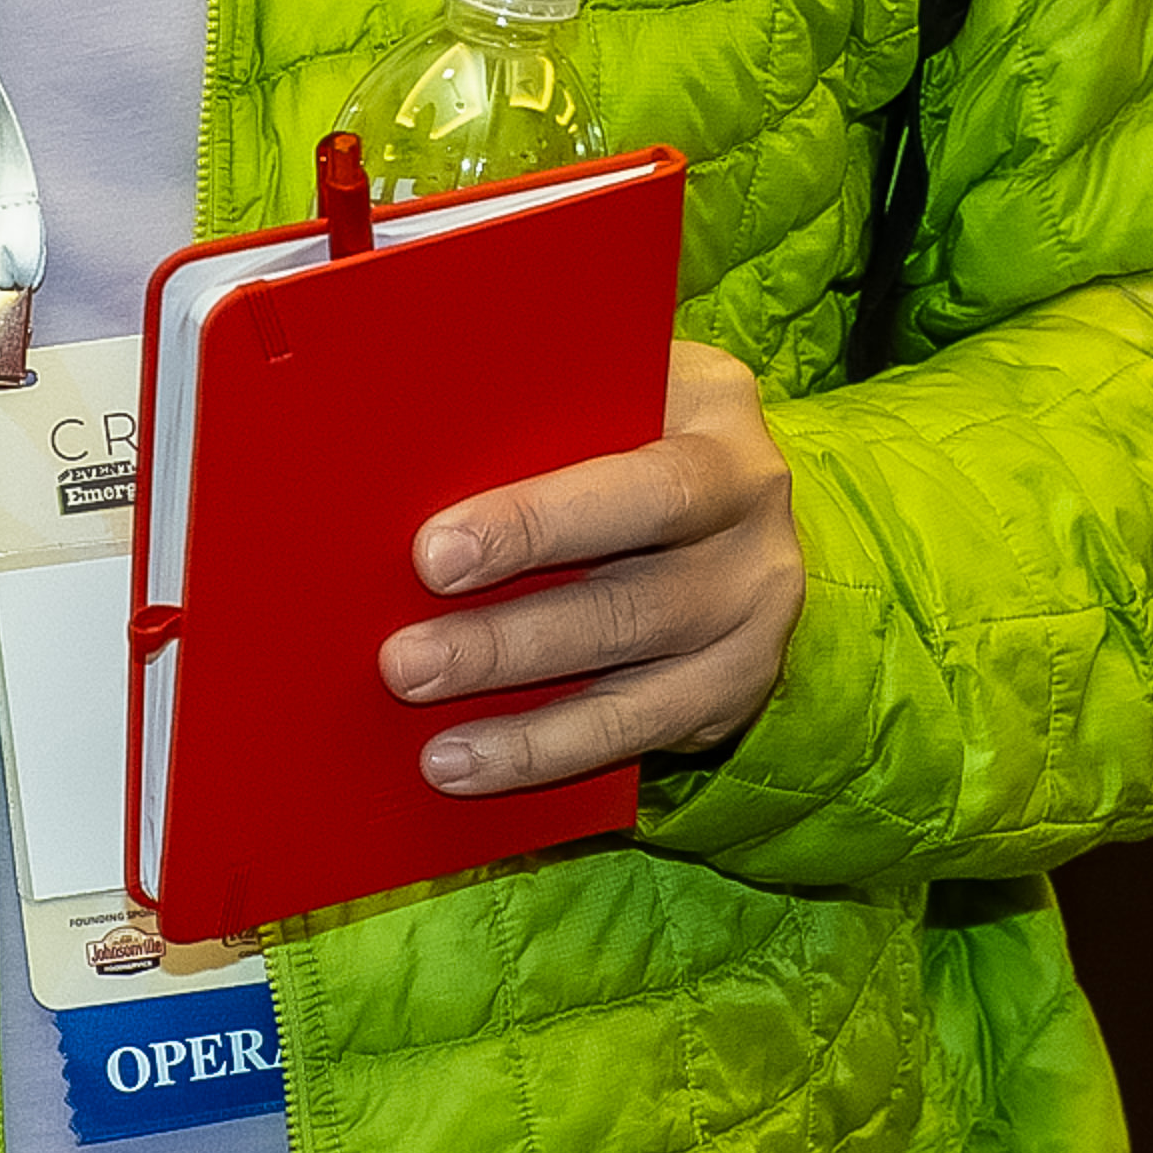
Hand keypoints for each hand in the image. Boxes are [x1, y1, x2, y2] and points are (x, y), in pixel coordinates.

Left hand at [382, 339, 803, 796]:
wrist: (716, 492)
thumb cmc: (612, 420)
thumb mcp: (597, 386)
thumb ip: (529, 411)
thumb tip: (398, 448)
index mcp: (716, 416)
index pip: (637, 485)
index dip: (534, 523)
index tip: (431, 555)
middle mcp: (752, 518)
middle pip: (633, 598)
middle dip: (506, 641)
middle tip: (402, 662)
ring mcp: (754, 613)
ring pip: (633, 681)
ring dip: (521, 719)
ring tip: (431, 744)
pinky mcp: (733, 687)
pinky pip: (635, 734)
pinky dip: (544, 753)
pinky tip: (465, 765)